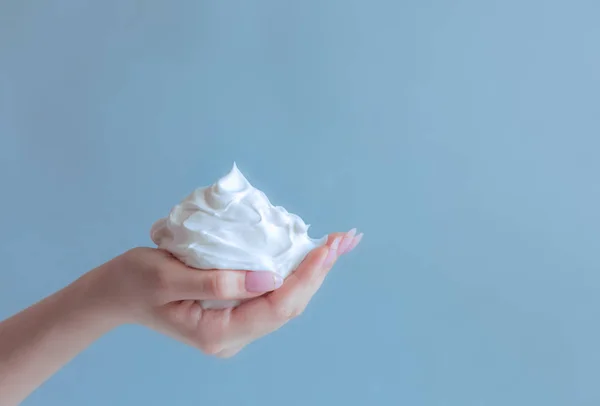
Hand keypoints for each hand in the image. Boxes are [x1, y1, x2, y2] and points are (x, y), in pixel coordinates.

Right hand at [83, 229, 362, 356]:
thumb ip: (218, 281)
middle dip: (319, 271)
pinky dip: (293, 272)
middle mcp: (232, 336)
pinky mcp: (234, 313)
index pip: (276, 306)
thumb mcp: (168, 276)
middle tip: (346, 239)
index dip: (306, 275)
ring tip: (338, 244)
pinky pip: (272, 294)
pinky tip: (309, 254)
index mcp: (217, 332)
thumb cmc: (133, 281)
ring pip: (285, 301)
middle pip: (289, 305)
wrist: (113, 294)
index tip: (328, 246)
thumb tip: (271, 276)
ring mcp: (235, 327)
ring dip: (312, 271)